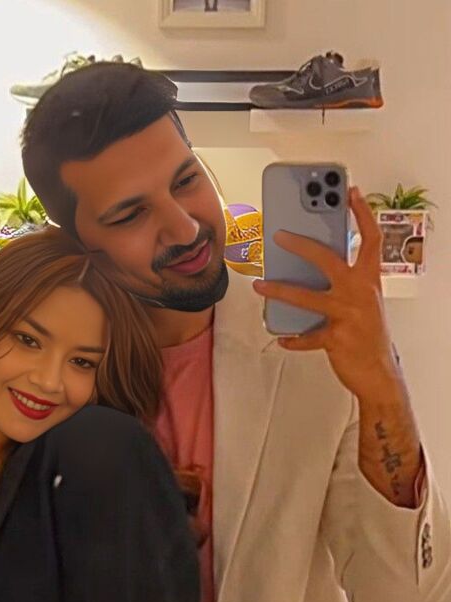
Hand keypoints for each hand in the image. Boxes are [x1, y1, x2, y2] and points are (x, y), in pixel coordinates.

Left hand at [253, 187, 398, 401]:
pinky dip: (293, 338)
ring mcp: (348, 315)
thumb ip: (347, 282)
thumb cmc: (369, 334)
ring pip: (306, 297)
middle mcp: (360, 292)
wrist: (379, 372)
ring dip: (279, 290)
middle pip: (327, 259)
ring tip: (259, 285)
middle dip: (301, 245)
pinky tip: (282, 337)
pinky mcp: (336, 338)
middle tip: (278, 236)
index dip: (362, 213)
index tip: (350, 192)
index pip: (370, 239)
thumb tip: (311, 266)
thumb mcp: (365, 301)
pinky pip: (306, 336)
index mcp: (369, 279)